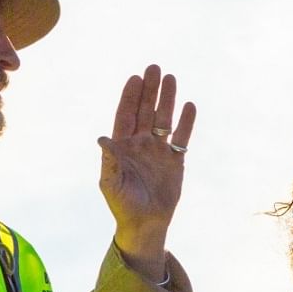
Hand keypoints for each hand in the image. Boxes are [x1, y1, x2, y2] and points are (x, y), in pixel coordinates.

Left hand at [98, 64, 196, 281]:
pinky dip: (187, 123)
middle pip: (145, 110)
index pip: (126, 115)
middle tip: (154, 68)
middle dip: (149, 90)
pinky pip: (182, 138)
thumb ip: (109, 160)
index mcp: (122, 146)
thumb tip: (103, 138)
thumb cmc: (122, 205)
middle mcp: (140, 143)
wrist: (145, 223)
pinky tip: (190, 106)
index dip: (130, 96)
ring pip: (164, 119)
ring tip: (172, 78)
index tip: (135, 78)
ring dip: (167, 100)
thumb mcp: (111, 184)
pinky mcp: (175, 161)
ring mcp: (158, 150)